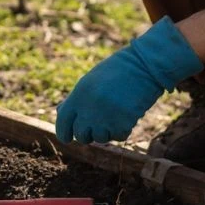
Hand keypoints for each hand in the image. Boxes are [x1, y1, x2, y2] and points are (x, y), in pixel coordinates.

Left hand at [55, 17, 203, 143]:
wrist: (144, 66)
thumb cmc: (116, 72)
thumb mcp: (90, 82)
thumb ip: (76, 99)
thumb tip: (61, 113)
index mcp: (78, 95)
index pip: (63, 123)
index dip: (64, 133)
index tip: (67, 138)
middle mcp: (88, 109)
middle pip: (81, 136)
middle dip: (88, 133)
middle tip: (98, 123)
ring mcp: (105, 119)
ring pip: (100, 138)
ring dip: (107, 130)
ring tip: (115, 112)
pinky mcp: (122, 125)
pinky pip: (118, 136)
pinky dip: (122, 129)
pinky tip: (126, 114)